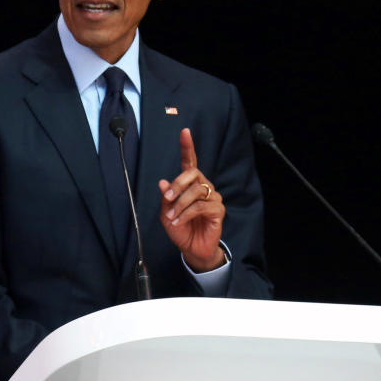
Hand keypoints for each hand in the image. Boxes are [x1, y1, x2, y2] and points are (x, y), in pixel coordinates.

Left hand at [158, 128, 225, 271]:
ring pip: (195, 191)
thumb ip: (166, 197)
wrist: (191, 248)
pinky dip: (186, 214)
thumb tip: (163, 182)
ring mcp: (212, 197)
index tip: (185, 132)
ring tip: (171, 217)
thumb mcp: (166, 213)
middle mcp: (203, 186)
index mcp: (191, 184)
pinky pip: (200, 206)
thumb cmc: (180, 228)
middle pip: (193, 173)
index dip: (188, 146)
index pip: (190, 162)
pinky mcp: (217, 210)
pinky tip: (179, 221)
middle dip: (178, 184)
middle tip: (167, 198)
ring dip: (180, 204)